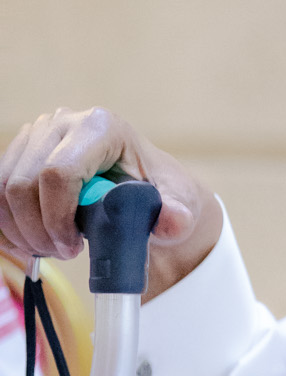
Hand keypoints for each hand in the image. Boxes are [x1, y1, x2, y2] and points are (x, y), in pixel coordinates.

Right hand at [0, 107, 221, 299]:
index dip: (57, 217)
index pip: (59, 172)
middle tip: (62, 253)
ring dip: (21, 230)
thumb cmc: (158, 195)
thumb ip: (178, 215)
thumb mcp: (178, 206)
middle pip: (23, 183)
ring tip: (51, 248)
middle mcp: (64, 122)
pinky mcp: (20, 152)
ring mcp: (37, 134)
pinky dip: (7, 225)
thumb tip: (173, 221)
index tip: (73, 246)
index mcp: (102, 127)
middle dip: (38, 230)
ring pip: (2, 190)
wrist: (141, 191)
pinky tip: (30, 242)